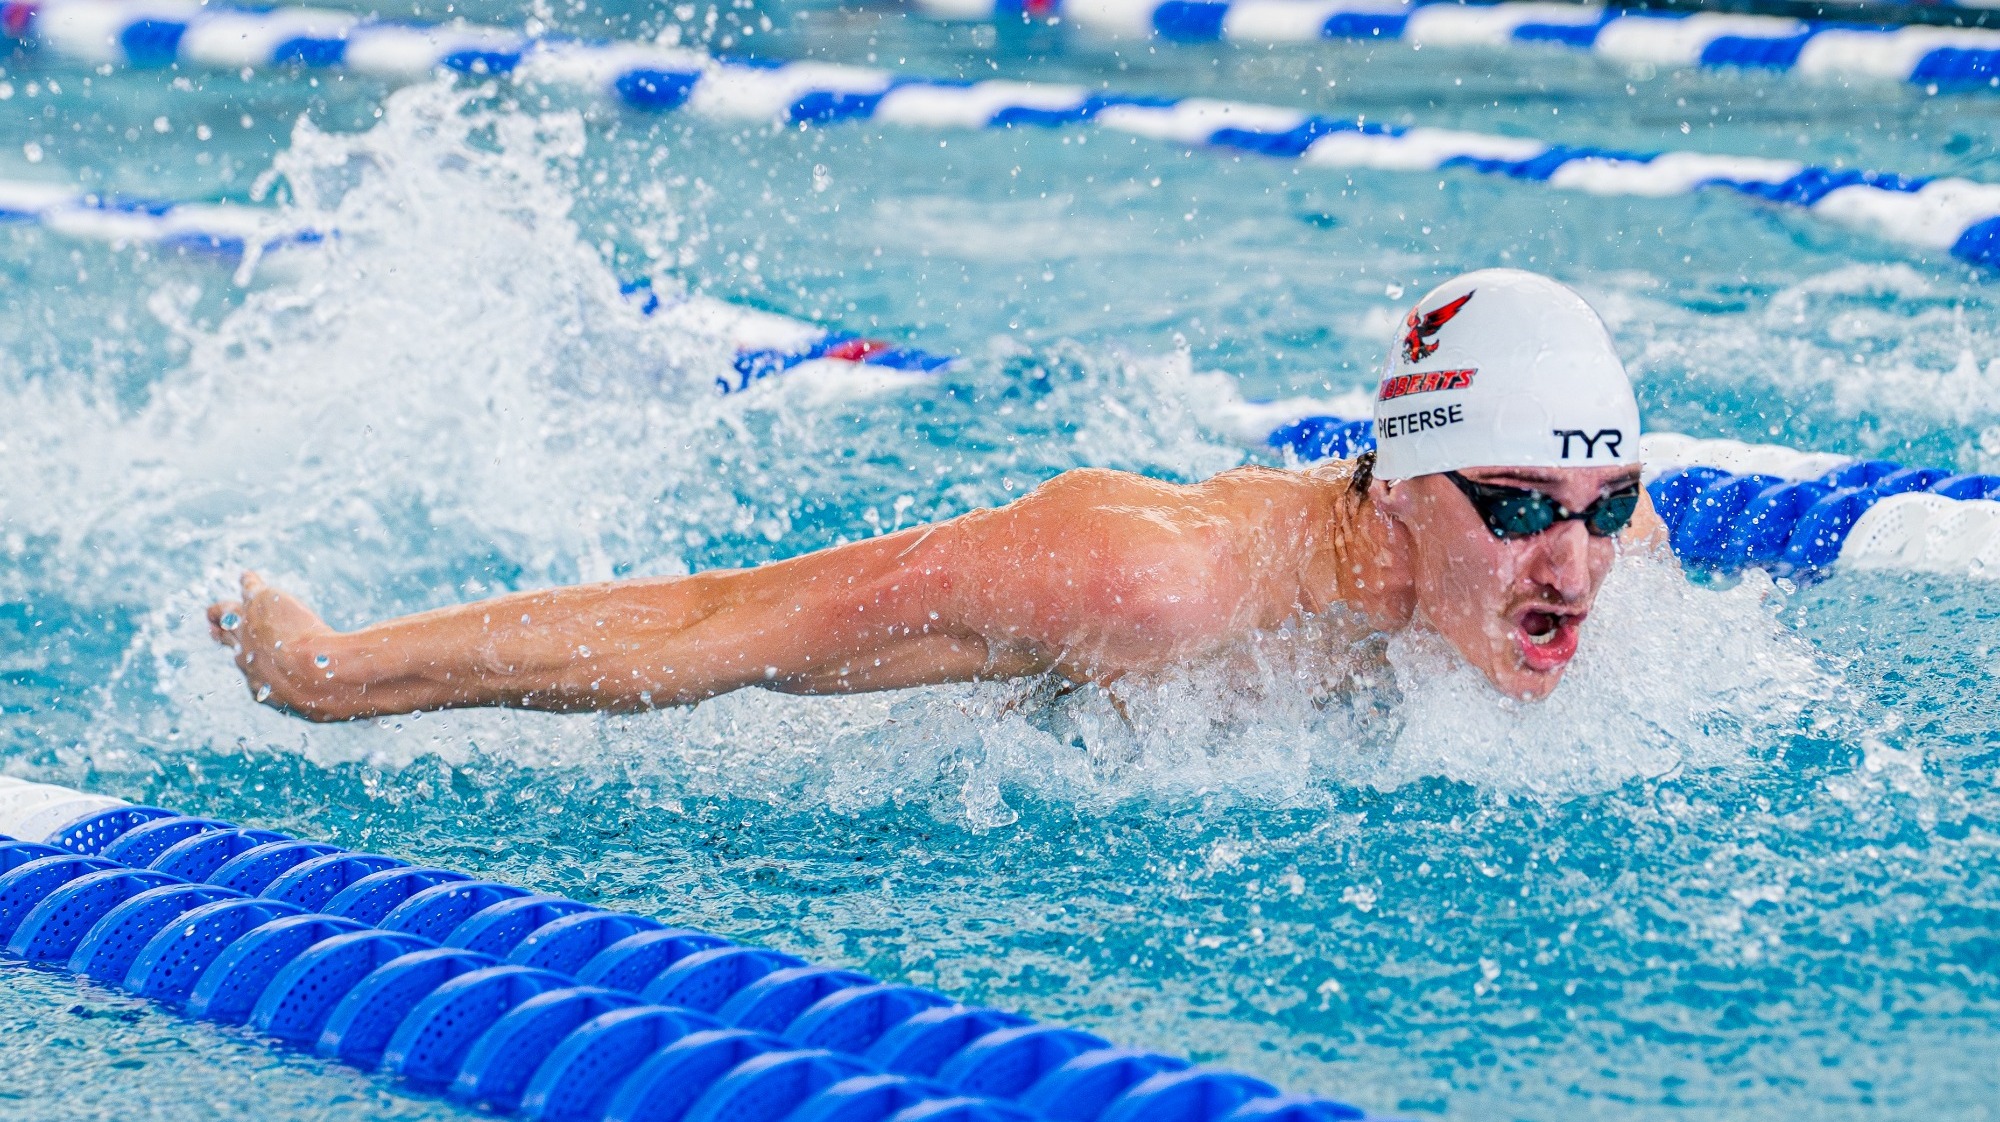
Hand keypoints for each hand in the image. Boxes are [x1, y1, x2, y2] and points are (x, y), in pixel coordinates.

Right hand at [207, 572, 347, 719]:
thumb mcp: (323, 705)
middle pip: (230, 642)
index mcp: (260, 686)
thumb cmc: (326, 693)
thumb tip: (352, 705)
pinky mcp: (257, 604)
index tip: (250, 658)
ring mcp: (247, 630)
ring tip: (224, 604)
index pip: (250, 671)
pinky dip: (250, 583)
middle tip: (218, 630)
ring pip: (227, 615)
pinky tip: (249, 576)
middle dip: (225, 635)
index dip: (252, 663)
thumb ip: (326, 702)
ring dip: (225, 610)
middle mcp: (245, 659)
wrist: (316, 674)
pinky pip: (248, 589)